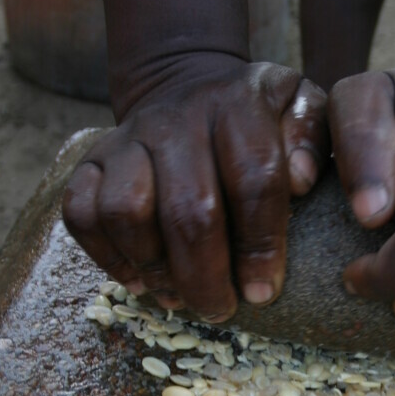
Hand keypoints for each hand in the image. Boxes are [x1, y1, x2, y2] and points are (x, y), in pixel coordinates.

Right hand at [62, 53, 327, 320]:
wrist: (187, 85)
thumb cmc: (258, 118)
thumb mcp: (299, 107)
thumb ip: (313, 136)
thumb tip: (302, 181)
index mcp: (237, 105)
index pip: (253, 179)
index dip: (260, 245)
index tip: (263, 292)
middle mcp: (175, 118)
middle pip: (187, 210)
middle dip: (206, 276)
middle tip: (220, 310)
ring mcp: (127, 139)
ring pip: (126, 212)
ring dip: (154, 268)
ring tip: (178, 298)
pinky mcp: (89, 161)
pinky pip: (81, 213)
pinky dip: (105, 256)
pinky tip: (138, 280)